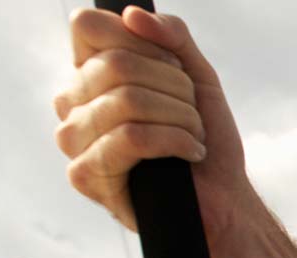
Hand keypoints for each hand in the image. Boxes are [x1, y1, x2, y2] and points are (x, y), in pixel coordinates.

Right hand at [53, 7, 254, 240]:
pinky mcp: (85, 175)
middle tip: (192, 113)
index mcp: (89, 74)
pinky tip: (189, 155)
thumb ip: (172, 35)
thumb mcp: (197, 75)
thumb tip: (131, 15)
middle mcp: (72, 103)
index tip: (173, 67)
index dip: (141, 41)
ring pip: (127, 100)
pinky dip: (175, 142)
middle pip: (117, 64)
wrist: (225, 200)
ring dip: (180, 117)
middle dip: (175, 86)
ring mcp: (73, 140)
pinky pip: (131, 138)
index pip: (88, 26)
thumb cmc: (205, 138)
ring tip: (193, 136)